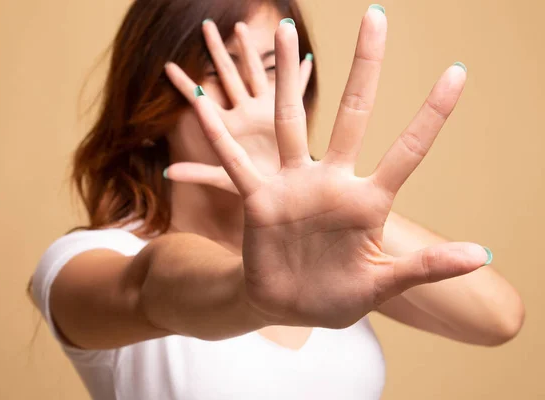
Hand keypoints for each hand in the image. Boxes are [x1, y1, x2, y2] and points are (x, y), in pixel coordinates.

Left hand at [165, 20, 312, 182]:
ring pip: (256, 73)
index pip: (201, 100)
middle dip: (217, 51)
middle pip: (227, 76)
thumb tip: (168, 173)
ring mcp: (265, 110)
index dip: (184, 85)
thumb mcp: (223, 179)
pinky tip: (303, 55)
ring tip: (241, 26)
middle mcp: (243, 112)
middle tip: (205, 25)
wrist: (279, 195)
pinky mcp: (289, 114)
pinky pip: (295, 89)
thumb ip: (198, 173)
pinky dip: (300, 74)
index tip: (166, 66)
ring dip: (251, 51)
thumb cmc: (250, 188)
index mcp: (226, 126)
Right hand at [189, 11, 489, 328]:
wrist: (290, 306)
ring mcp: (293, 185)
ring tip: (285, 29)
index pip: (407, 150)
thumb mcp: (382, 284)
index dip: (432, 114)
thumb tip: (479, 257)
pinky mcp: (259, 198)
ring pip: (292, 121)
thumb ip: (424, 267)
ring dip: (287, 79)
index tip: (456, 73)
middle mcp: (332, 181)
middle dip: (365, 67)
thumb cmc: (337, 295)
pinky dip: (219, 136)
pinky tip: (205, 105)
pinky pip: (235, 162)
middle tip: (376, 17)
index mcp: (367, 201)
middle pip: (352, 113)